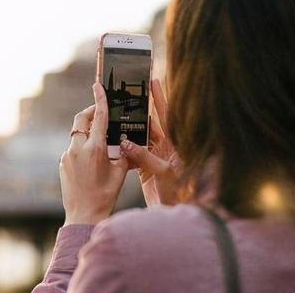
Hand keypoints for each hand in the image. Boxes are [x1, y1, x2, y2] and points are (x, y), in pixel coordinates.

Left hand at [60, 83, 129, 224]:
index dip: (99, 99)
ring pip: (77, 135)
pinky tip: (92, 160)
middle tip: (100, 113)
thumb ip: (123, 153)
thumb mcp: (120, 172)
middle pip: (81, 120)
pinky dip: (83, 147)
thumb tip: (125, 141)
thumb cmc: (105, 195)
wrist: (83, 215)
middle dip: (90, 113)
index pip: (98, 117)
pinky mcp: (62, 163)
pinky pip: (73, 148)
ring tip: (102, 143)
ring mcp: (67, 156)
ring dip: (88, 133)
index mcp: (95, 148)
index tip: (98, 85)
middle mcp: (78, 149)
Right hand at [120, 79, 182, 205]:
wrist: (175, 214)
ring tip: (118, 113)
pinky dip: (125, 148)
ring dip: (130, 128)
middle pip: (151, 123)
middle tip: (128, 93)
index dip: (160, 97)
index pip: (167, 115)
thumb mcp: (164, 173)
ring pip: (140, 138)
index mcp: (175, 144)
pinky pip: (133, 153)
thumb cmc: (179, 194)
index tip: (153, 80)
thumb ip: (145, 158)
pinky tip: (115, 140)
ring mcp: (156, 157)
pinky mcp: (146, 169)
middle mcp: (166, 148)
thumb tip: (125, 144)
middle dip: (140, 109)